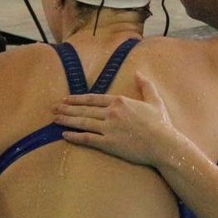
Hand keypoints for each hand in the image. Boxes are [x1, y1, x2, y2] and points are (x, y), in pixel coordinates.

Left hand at [53, 72, 180, 166]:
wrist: (163, 144)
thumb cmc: (161, 124)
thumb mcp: (154, 100)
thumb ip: (145, 86)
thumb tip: (139, 73)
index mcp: (120, 101)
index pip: (93, 99)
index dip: (78, 99)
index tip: (66, 99)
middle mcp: (111, 112)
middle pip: (84, 110)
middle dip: (67, 109)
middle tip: (53, 108)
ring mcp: (109, 128)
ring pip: (82, 122)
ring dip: (66, 120)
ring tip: (55, 119)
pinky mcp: (108, 143)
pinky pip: (87, 138)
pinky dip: (75, 136)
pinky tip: (64, 135)